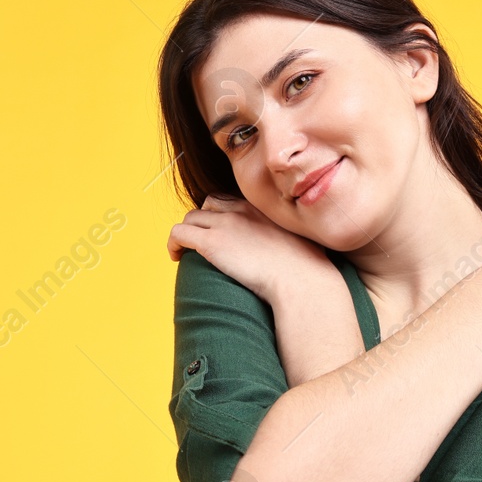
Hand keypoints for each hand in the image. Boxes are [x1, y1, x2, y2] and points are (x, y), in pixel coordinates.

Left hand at [165, 195, 334, 307]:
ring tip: (186, 252)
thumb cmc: (308, 272)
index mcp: (262, 208)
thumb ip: (290, 243)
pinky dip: (173, 243)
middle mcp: (242, 209)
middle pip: (208, 205)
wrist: (302, 280)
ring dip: (187, 233)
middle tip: (203, 244)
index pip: (231, 201)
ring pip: (191, 218)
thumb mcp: (301, 245)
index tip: (222, 235)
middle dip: (202, 221)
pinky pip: (178, 233)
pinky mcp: (211, 241)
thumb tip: (292, 259)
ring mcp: (225, 223)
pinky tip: (176, 258)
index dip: (221, 216)